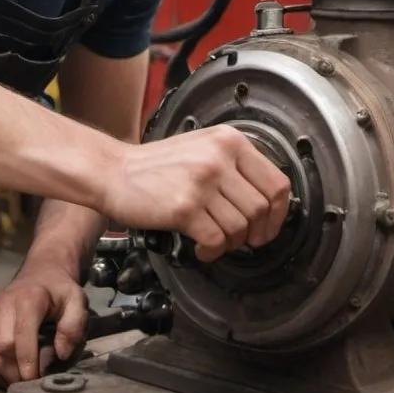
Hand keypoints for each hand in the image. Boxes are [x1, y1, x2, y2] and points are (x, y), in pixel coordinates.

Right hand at [0, 261, 86, 385]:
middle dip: (15, 373)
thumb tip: (60, 354)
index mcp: (28, 299)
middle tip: (28, 382)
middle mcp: (2, 303)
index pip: (20, 336)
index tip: (35, 380)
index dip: (27, 363)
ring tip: (15, 380)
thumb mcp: (77, 302)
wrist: (40, 274)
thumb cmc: (59, 293)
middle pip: (0, 349)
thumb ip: (74, 326)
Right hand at [104, 125, 290, 262]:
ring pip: (240, 227)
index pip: (277, 183)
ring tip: (215, 241)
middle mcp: (219, 157)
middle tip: (241, 240)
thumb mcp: (203, 148)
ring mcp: (201, 181)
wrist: (114, 171)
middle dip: (255, 233)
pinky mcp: (184, 207)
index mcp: (230, 141)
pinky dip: (213, 252)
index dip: (279, 214)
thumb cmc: (156, 166)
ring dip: (231, 243)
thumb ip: (235, 167)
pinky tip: (202, 248)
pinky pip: (217, 240)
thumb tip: (269, 203)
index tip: (269, 227)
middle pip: (261, 209)